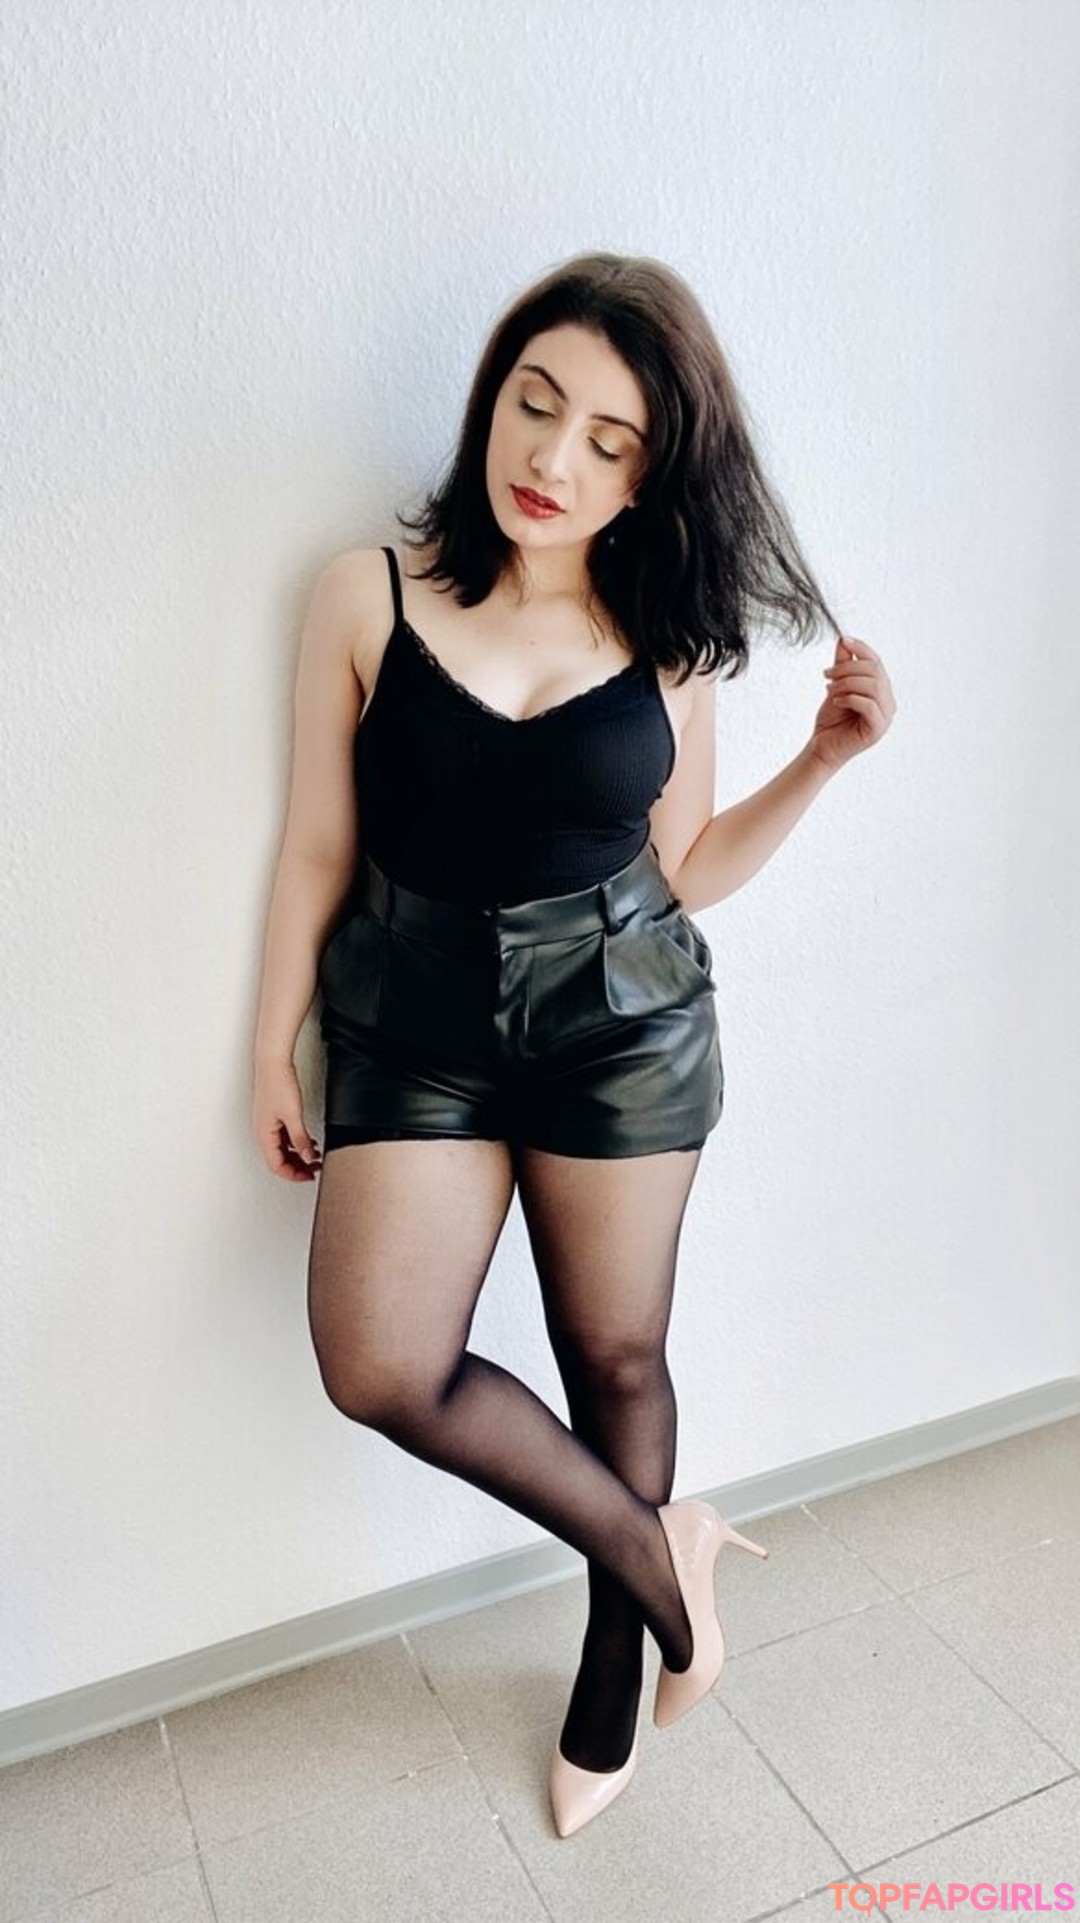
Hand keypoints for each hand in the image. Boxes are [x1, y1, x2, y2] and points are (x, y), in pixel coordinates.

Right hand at [252, 1058, 322, 1181]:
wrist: (273, 1063)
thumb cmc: (277, 1084)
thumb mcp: (293, 1116)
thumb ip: (300, 1139)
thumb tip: (307, 1157)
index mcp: (264, 1135)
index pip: (276, 1165)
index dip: (293, 1175)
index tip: (309, 1176)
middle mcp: (263, 1131)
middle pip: (279, 1159)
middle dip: (298, 1166)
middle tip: (314, 1169)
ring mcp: (268, 1124)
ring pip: (282, 1149)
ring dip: (298, 1154)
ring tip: (314, 1156)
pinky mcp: (273, 1115)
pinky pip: (284, 1137)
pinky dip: (296, 1142)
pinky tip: (308, 1140)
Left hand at [808, 634, 896, 773]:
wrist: (822, 746)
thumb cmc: (831, 720)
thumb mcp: (836, 686)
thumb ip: (842, 665)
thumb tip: (844, 641)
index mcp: (881, 691)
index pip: (877, 662)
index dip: (862, 648)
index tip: (844, 640)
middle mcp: (888, 702)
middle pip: (875, 671)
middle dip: (848, 668)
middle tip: (827, 674)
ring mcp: (885, 717)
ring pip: (873, 686)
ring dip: (847, 683)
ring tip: (830, 690)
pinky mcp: (877, 729)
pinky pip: (869, 705)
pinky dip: (850, 698)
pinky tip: (836, 702)